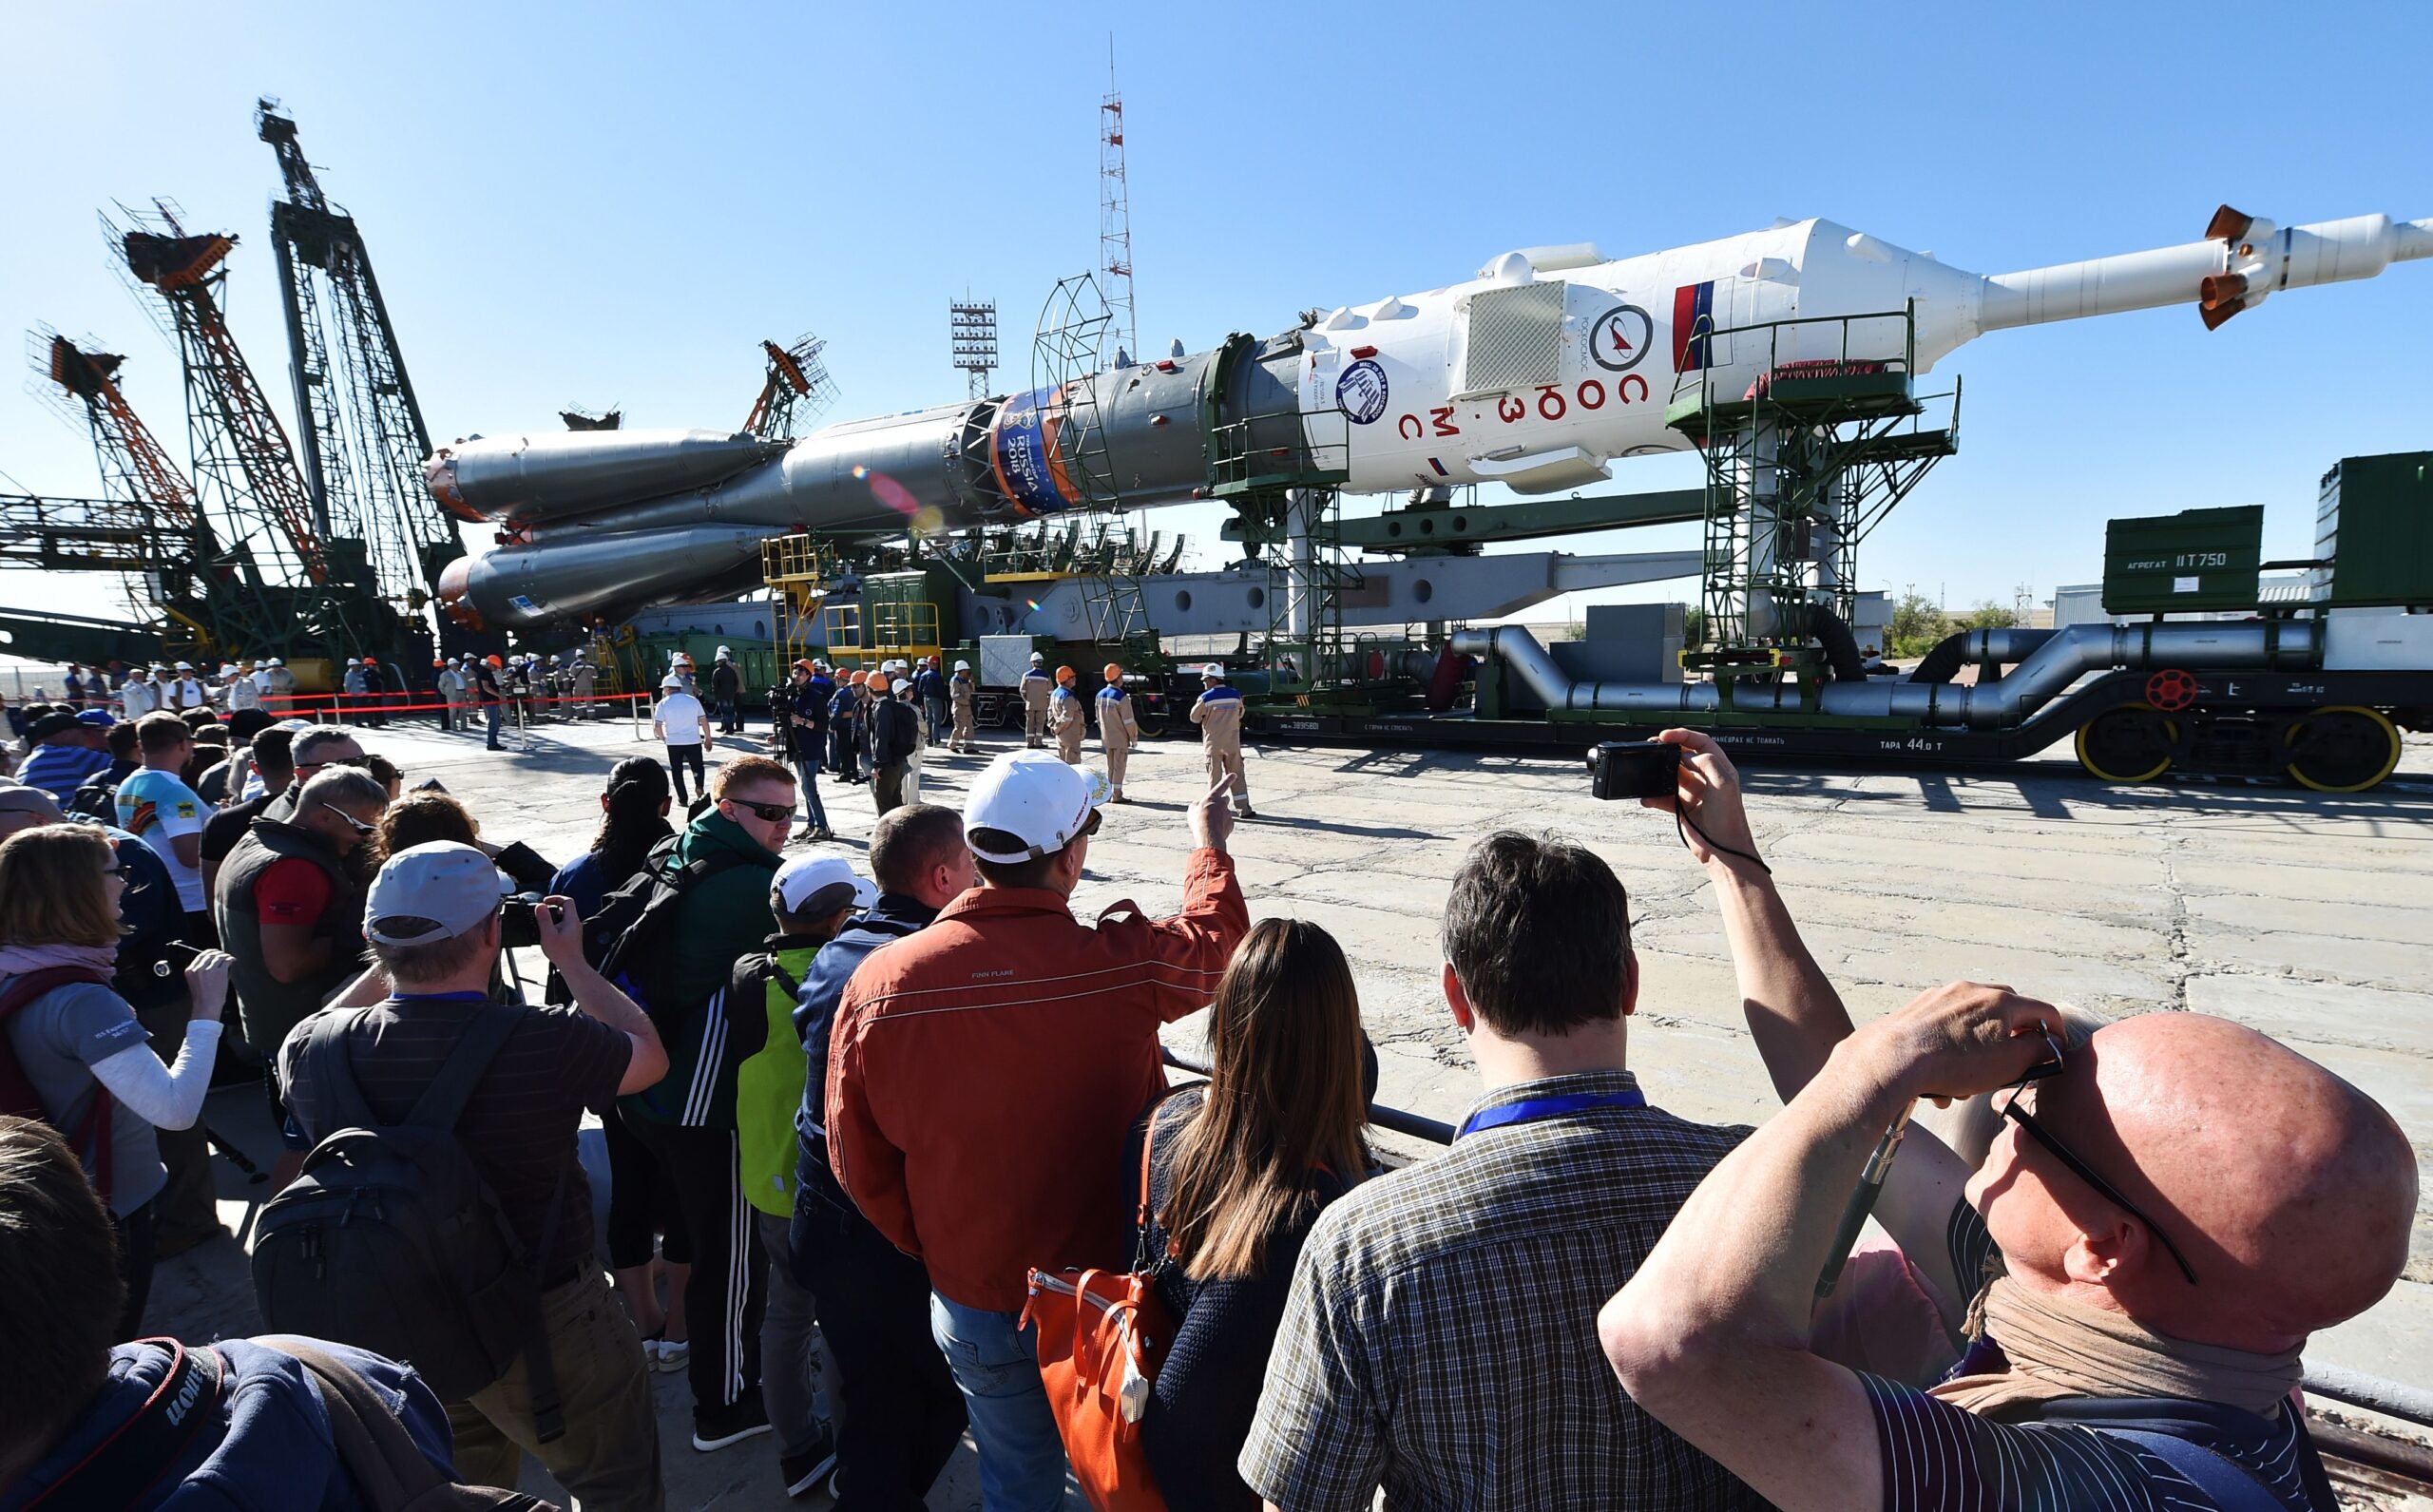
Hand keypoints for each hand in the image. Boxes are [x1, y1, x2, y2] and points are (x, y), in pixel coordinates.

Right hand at [184, 949, 233, 1020]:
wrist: (207, 1006)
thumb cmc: (203, 997)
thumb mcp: (195, 982)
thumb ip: (200, 972)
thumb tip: (213, 961)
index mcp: (190, 970)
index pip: (200, 956)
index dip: (208, 953)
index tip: (214, 953)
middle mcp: (198, 968)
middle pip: (209, 954)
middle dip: (217, 953)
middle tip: (223, 954)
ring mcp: (209, 970)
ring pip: (219, 957)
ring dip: (225, 956)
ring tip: (229, 957)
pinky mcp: (220, 972)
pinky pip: (226, 961)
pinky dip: (231, 959)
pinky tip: (233, 960)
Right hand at [533, 896, 585, 970]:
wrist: (571, 966)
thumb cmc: (562, 953)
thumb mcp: (548, 934)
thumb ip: (544, 919)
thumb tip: (540, 906)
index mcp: (571, 920)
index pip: (567, 901)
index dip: (555, 898)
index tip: (545, 902)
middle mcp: (575, 924)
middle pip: (565, 909)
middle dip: (552, 908)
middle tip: (541, 912)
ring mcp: (574, 930)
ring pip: (563, 918)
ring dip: (552, 918)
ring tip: (542, 924)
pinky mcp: (571, 937)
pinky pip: (562, 926)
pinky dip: (554, 926)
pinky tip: (547, 933)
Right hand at [1189, 776, 1234, 851]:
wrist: (1209, 836)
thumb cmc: (1199, 822)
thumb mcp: (1191, 812)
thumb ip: (1195, 806)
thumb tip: (1196, 804)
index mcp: (1213, 797)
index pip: (1222, 785)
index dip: (1228, 779)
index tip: (1234, 774)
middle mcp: (1223, 804)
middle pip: (1225, 800)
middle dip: (1221, 803)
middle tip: (1212, 810)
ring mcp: (1228, 814)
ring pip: (1225, 813)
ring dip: (1220, 817)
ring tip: (1210, 825)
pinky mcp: (1231, 824)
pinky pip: (1227, 823)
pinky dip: (1223, 826)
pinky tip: (1215, 831)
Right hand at [1645, 728, 1759, 868]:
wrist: (1723, 851)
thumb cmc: (1729, 820)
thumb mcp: (1724, 783)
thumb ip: (1706, 762)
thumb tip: (1685, 755)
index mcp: (1720, 769)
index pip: (1701, 743)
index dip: (1683, 735)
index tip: (1665, 736)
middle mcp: (1707, 778)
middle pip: (1683, 756)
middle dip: (1667, 751)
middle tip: (1652, 748)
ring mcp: (1694, 793)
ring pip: (1671, 775)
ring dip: (1658, 772)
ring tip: (1646, 771)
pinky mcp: (1683, 808)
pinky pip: (1664, 797)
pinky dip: (1654, 796)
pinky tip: (1647, 798)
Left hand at [1856, 981, 2061, 1103]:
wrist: (1894, 1057)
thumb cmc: (1954, 1062)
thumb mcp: (2009, 1063)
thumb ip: (2036, 1051)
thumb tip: (2047, 1045)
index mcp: (2001, 1000)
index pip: (2042, 1010)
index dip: (2054, 1032)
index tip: (2055, 1049)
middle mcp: (1972, 991)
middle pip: (2005, 1013)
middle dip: (2010, 1041)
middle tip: (2009, 1064)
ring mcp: (1942, 997)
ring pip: (1972, 1025)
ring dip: (1976, 1054)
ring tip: (1965, 1085)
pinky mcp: (1918, 1009)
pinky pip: (1945, 1029)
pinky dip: (1950, 1052)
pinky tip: (1940, 1079)